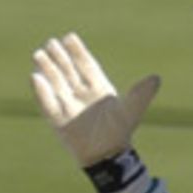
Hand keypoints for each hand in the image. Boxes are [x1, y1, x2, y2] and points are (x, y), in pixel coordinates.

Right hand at [31, 33, 159, 166]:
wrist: (108, 155)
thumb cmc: (120, 132)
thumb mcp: (132, 110)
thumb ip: (141, 93)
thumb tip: (156, 78)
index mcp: (98, 88)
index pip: (86, 65)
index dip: (77, 52)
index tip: (69, 37)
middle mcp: (81, 94)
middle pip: (67, 71)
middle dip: (58, 58)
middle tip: (50, 42)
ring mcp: (69, 107)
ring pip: (55, 83)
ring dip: (47, 70)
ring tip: (38, 54)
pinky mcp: (59, 121)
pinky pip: (48, 104)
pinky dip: (42, 92)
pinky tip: (35, 78)